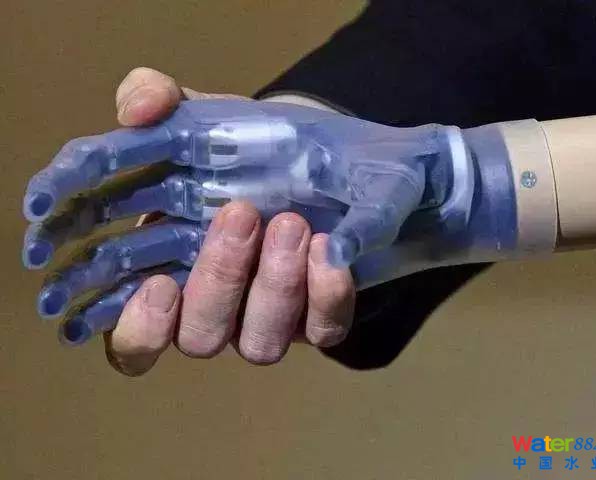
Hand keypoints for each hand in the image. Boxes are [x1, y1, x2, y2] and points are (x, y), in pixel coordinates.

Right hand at [57, 68, 356, 373]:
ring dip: (274, 288)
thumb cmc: (242, 148)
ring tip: (291, 223)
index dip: (138, 328)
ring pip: (260, 344)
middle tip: (241, 214)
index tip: (157, 285)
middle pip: (198, 336)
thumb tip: (138, 107)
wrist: (319, 155)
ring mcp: (266, 317)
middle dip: (217, 281)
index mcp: (165, 273)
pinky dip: (326, 295)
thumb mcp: (197, 116)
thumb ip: (156, 101)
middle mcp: (213, 308)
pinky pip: (323, 331)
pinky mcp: (318, 317)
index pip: (133, 334)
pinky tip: (330, 249)